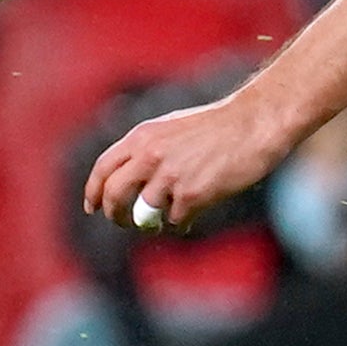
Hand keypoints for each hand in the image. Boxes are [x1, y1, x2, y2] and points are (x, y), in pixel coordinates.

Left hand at [85, 94, 295, 234]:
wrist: (254, 123)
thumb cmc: (219, 126)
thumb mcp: (172, 128)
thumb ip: (148, 150)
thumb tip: (133, 181)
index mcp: (142, 137)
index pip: (103, 168)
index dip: (93, 191)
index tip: (92, 207)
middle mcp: (150, 156)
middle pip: (114, 195)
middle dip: (114, 214)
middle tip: (123, 222)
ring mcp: (169, 176)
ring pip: (144, 212)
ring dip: (154, 220)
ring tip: (172, 214)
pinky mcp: (191, 195)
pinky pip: (175, 219)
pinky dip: (183, 219)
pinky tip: (196, 211)